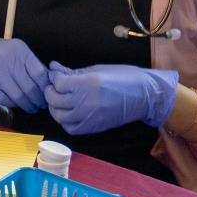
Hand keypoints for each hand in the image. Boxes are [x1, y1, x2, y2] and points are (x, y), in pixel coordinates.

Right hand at [0, 29, 48, 113]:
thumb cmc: (0, 52)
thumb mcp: (17, 51)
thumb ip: (31, 64)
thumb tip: (47, 83)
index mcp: (20, 51)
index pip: (39, 73)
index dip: (45, 87)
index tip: (48, 94)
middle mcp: (8, 60)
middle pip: (29, 87)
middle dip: (37, 99)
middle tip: (41, 105)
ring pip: (17, 95)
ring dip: (26, 105)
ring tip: (31, 107)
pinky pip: (3, 98)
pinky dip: (11, 104)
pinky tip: (16, 104)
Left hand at [45, 62, 178, 134]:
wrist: (146, 96)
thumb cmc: (124, 77)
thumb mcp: (97, 69)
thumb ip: (73, 72)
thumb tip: (54, 68)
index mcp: (88, 83)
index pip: (59, 83)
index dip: (54, 78)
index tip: (56, 75)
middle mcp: (87, 102)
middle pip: (55, 100)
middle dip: (50, 92)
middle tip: (53, 87)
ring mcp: (90, 117)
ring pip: (60, 116)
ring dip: (55, 108)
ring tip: (59, 100)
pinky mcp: (94, 127)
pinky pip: (71, 128)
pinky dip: (65, 122)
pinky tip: (68, 112)